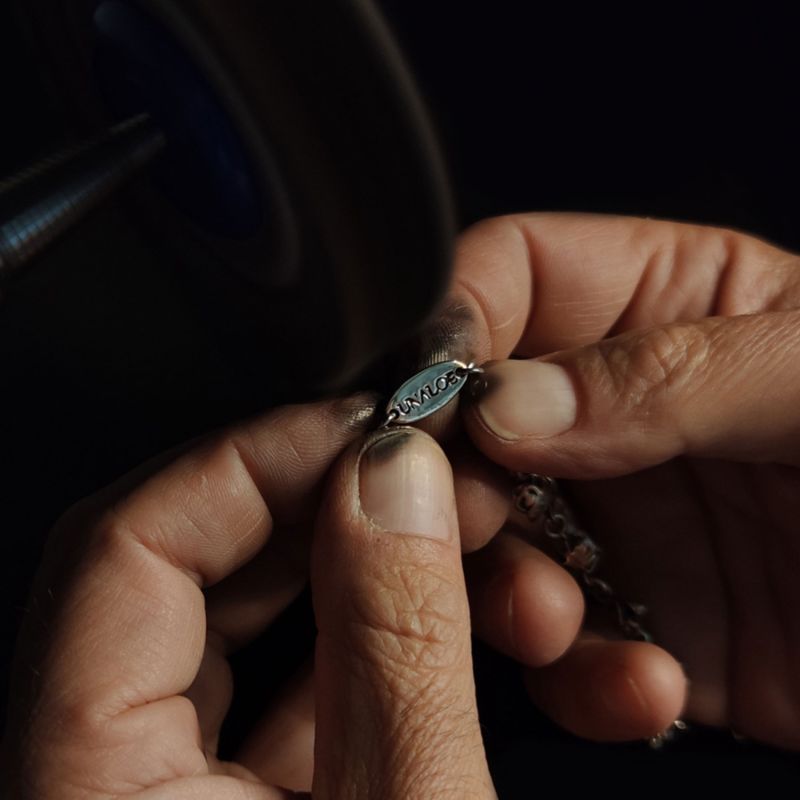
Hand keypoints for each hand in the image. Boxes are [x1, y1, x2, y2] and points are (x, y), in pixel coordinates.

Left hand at [2, 397, 495, 797]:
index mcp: (86, 793)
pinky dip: (337, 648)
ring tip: (422, 532)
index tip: (357, 431)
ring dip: (331, 570)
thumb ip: (397, 643)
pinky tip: (410, 621)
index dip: (250, 460)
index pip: (123, 546)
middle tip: (401, 470)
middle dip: (306, 505)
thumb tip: (395, 484)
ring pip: (220, 634)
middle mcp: (92, 792)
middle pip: (170, 576)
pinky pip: (256, 703)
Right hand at [445, 212, 799, 749]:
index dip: (454, 325)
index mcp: (668, 309)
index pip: (512, 279)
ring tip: (557, 619)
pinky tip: (646, 683)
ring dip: (507, 589)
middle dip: (457, 479)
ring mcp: (627, 520)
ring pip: (495, 539)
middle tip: (466, 521)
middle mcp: (626, 414)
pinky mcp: (646, 619)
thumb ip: (668, 376)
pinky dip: (580, 677)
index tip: (430, 396)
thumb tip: (507, 401)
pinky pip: (562, 646)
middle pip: (475, 421)